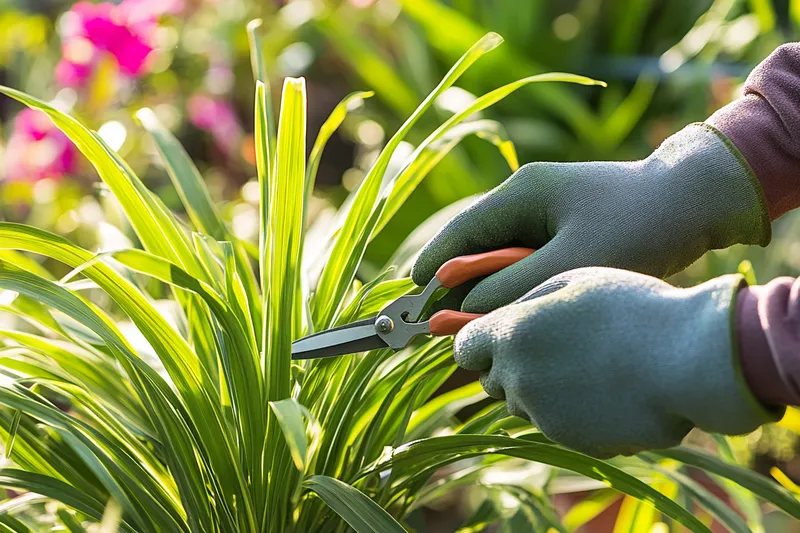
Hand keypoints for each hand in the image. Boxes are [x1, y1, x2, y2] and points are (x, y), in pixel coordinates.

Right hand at [412, 124, 769, 313]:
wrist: (696, 202)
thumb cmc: (639, 227)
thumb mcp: (573, 262)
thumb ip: (513, 287)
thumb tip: (463, 312)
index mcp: (520, 194)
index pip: (458, 234)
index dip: (432, 270)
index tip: (412, 305)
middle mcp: (525, 200)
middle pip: (474, 249)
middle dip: (459, 289)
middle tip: (445, 331)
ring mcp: (544, 214)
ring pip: (498, 259)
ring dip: (489, 292)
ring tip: (480, 329)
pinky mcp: (562, 231)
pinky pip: (523, 263)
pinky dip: (514, 288)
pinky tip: (517, 314)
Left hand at [456, 267, 778, 457]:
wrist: (687, 359)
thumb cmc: (630, 308)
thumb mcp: (570, 282)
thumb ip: (524, 304)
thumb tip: (501, 321)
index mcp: (510, 334)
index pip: (465, 348)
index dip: (479, 342)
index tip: (498, 336)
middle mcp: (518, 379)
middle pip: (493, 381)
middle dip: (510, 367)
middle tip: (551, 347)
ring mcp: (544, 415)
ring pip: (525, 405)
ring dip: (541, 390)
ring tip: (588, 365)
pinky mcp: (574, 442)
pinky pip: (560, 427)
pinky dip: (573, 413)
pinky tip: (609, 390)